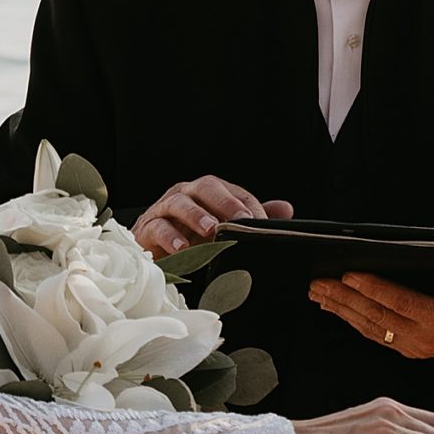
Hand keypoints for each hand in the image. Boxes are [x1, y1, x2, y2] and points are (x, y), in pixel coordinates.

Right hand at [134, 174, 292, 257]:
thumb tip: (285, 209)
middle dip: (225, 202)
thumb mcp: (223, 227)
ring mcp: (166, 208)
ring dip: (197, 215)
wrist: (152, 246)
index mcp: (209, 192)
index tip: (262, 224)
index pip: (234, 192)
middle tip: (241, 219)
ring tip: (211, 229)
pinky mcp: (148, 226)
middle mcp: (187, 194)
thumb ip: (252, 217)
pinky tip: (182, 246)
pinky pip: (158, 227)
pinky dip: (170, 236)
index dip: (249, 206)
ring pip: (180, 203)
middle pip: (206, 187)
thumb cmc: (190, 233)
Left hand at [309, 253, 433, 364]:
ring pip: (371, 327)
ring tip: (319, 294)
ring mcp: (415, 346)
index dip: (374, 288)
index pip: (401, 303)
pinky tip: (337, 308)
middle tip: (319, 283)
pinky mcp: (409, 347)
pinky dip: (353, 319)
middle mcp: (425, 337)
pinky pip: (375, 333)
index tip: (350, 275)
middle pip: (377, 316)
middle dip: (345, 298)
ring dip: (342, 310)